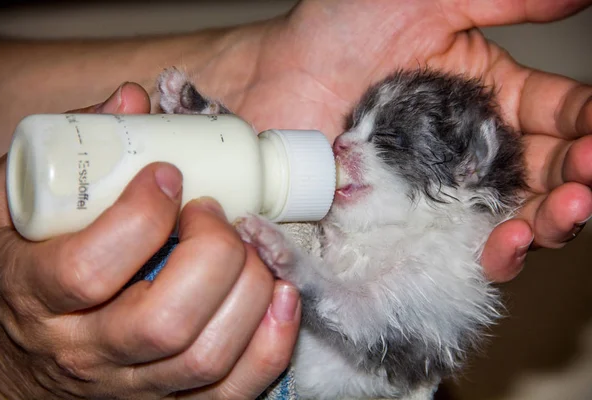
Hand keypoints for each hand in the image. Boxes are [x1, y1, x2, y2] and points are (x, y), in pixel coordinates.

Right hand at [0, 84, 299, 398]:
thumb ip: (68, 149)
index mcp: (35, 294)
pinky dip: (271, 343)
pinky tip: (280, 294)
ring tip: (248, 246)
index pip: (92, 269)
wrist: (14, 351)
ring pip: (206, 357)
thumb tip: (134, 101)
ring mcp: (131, 384)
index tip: (169, 175)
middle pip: (166, 321)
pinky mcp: (169, 399)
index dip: (143, 216)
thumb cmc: (20, 265)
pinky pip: (232, 391)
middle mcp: (85, 352)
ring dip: (249, 291)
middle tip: (214, 213)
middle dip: (212, 254)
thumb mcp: (17, 201)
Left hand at [190, 0, 591, 281]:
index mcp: (488, 94)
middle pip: (546, 175)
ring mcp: (440, 192)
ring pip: (514, 218)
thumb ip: (502, 1)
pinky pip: (458, 249)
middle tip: (586, 178)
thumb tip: (578, 0)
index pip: (559, 115)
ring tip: (564, 210)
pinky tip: (506, 245)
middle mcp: (471, 149)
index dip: (586, 127)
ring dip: (548, 223)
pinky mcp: (406, 225)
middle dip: (575, 181)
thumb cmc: (337, 32)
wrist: (273, 79)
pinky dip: (491, 254)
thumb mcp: (427, 0)